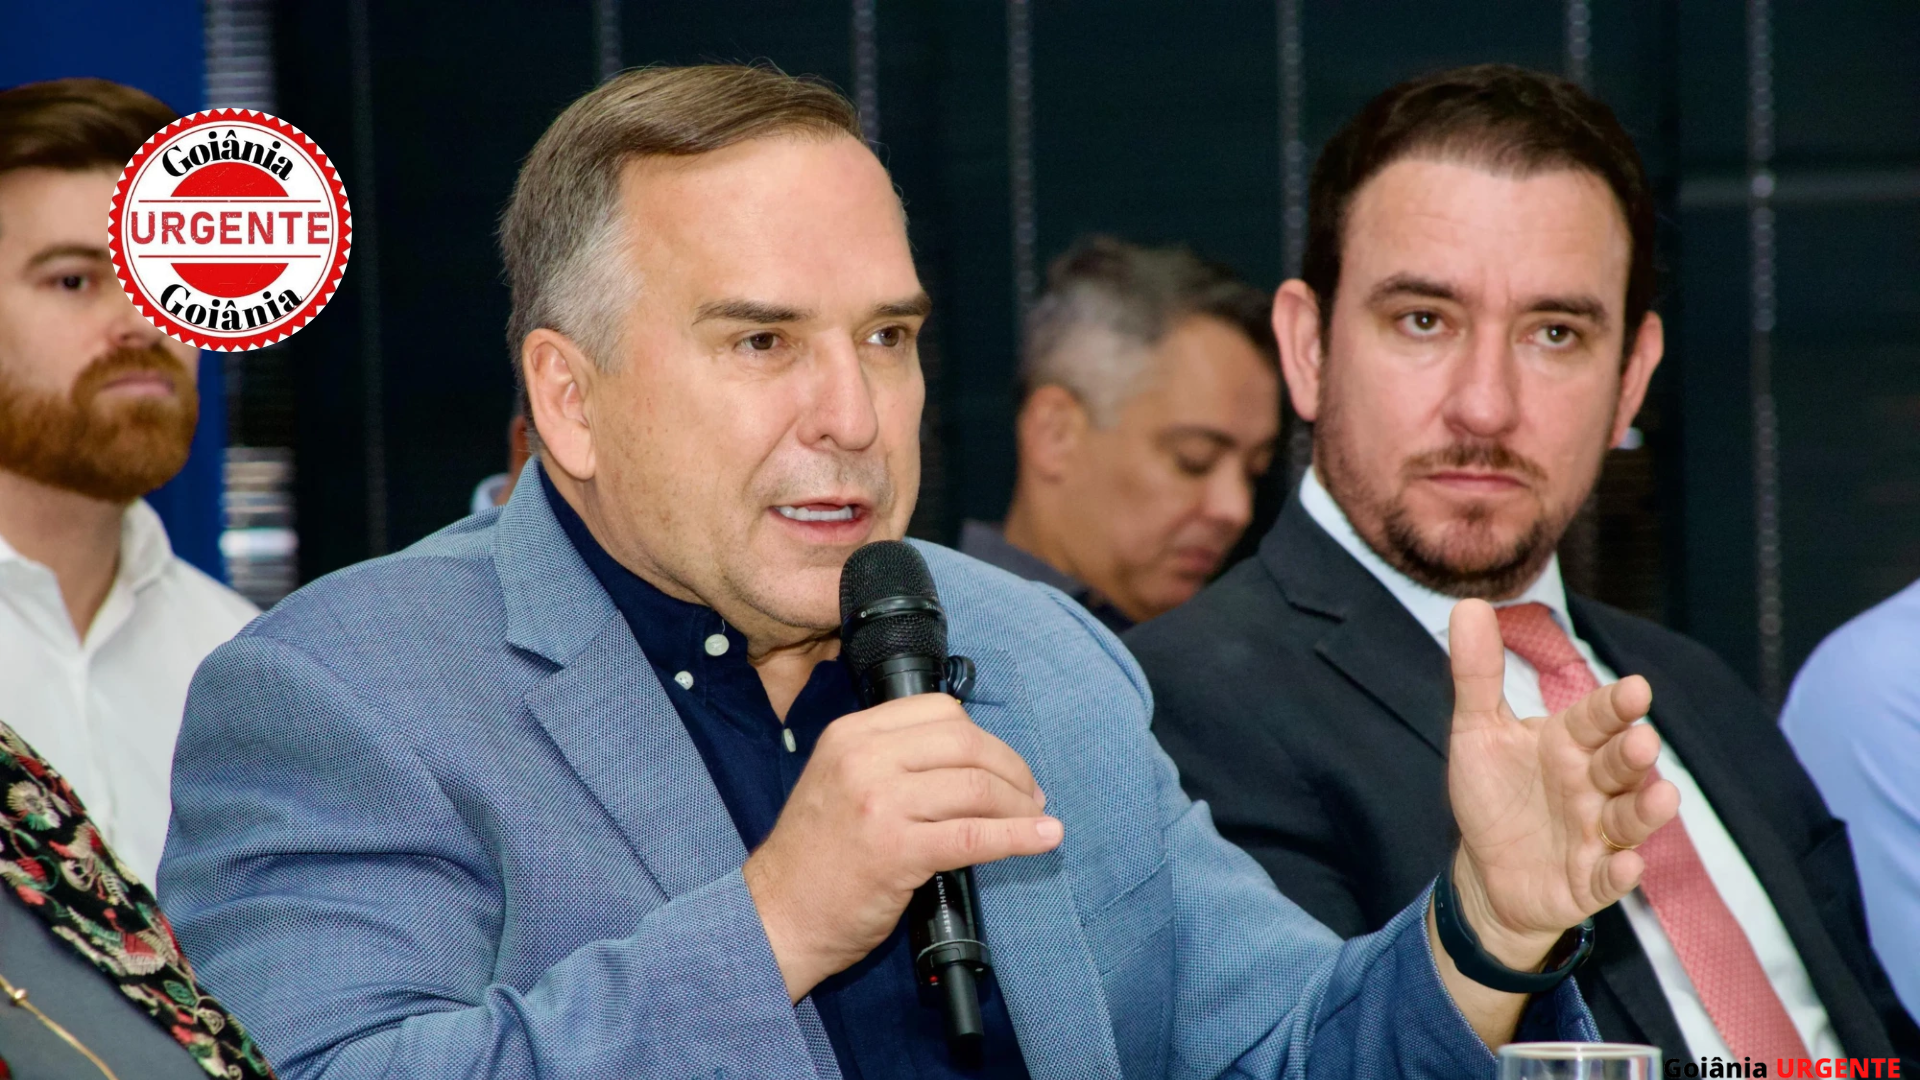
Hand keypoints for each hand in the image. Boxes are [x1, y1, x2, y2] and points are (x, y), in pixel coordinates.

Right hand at [742, 694, 1061, 1001]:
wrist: (776, 915)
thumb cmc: (814, 858)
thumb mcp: (839, 782)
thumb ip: (891, 761)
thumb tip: (970, 762)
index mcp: (851, 734)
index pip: (939, 711)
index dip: (984, 737)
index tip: (1003, 765)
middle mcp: (863, 758)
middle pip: (965, 742)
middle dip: (1011, 769)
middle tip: (1031, 796)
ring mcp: (879, 802)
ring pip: (976, 786)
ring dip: (1020, 806)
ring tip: (1037, 822)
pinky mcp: (897, 850)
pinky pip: (974, 835)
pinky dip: (1019, 836)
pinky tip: (1043, 839)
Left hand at [1444, 599, 1679, 970]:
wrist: (1486, 871)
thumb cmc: (1493, 793)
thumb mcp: (1478, 731)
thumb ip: (1477, 673)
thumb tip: (1468, 604)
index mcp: (1569, 743)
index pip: (1597, 718)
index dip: (1616, 707)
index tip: (1635, 689)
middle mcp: (1591, 784)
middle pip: (1619, 765)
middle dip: (1632, 754)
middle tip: (1642, 740)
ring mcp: (1596, 834)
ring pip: (1628, 818)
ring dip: (1646, 810)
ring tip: (1662, 796)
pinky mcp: (1590, 880)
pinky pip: (1609, 876)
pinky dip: (1619, 872)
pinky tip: (1626, 864)